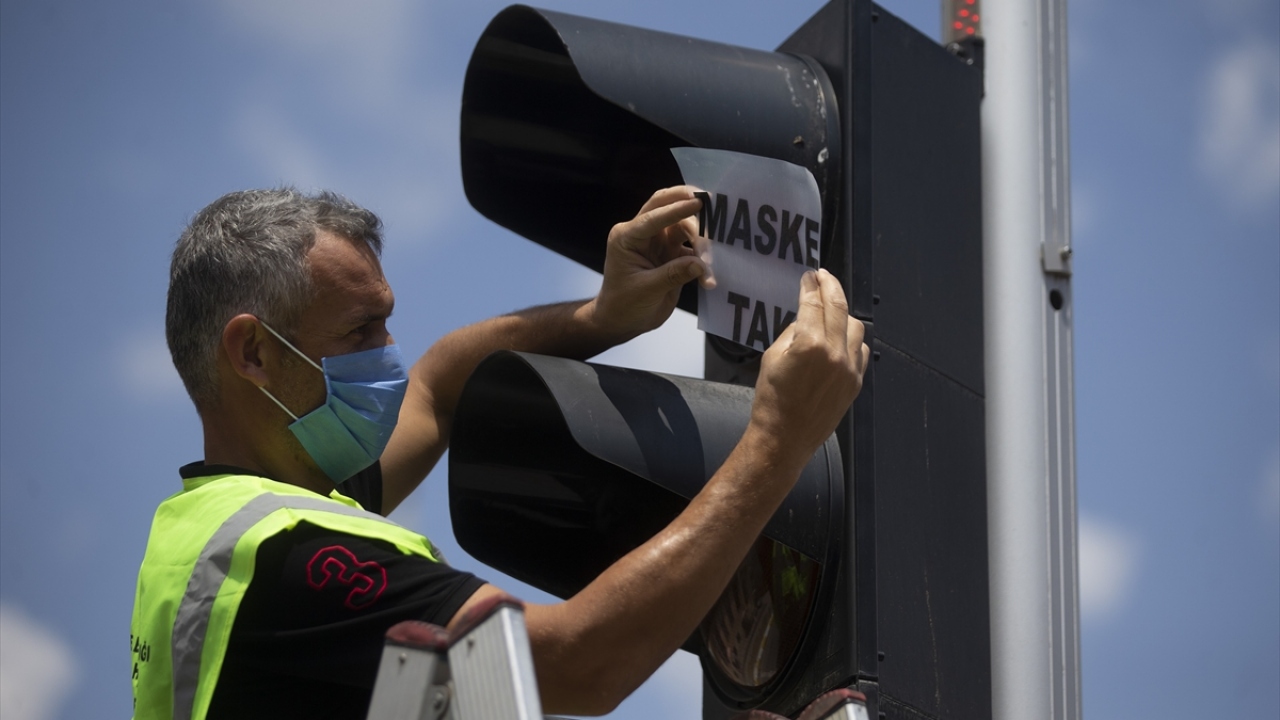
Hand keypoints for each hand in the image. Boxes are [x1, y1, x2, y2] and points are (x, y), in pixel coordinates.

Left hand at [591, 186, 709, 341]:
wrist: (622, 321)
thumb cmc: (624, 305)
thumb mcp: (646, 290)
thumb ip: (673, 275)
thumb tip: (701, 265)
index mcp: (627, 237)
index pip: (653, 217)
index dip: (676, 209)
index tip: (698, 202)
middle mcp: (643, 234)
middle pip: (665, 207)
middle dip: (687, 204)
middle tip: (712, 204)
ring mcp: (658, 242)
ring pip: (683, 227)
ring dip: (700, 238)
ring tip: (712, 257)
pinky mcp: (672, 254)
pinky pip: (691, 248)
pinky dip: (703, 257)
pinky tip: (711, 272)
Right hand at [747, 269, 869, 469]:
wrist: (785, 438)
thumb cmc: (771, 399)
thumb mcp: (772, 358)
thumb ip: (792, 333)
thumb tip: (806, 319)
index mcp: (810, 344)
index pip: (813, 304)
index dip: (810, 286)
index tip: (809, 276)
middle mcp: (835, 353)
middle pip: (838, 307)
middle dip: (830, 287)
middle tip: (823, 277)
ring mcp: (850, 368)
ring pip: (856, 326)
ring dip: (843, 313)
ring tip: (831, 310)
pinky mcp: (856, 382)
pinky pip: (860, 350)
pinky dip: (851, 339)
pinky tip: (840, 338)